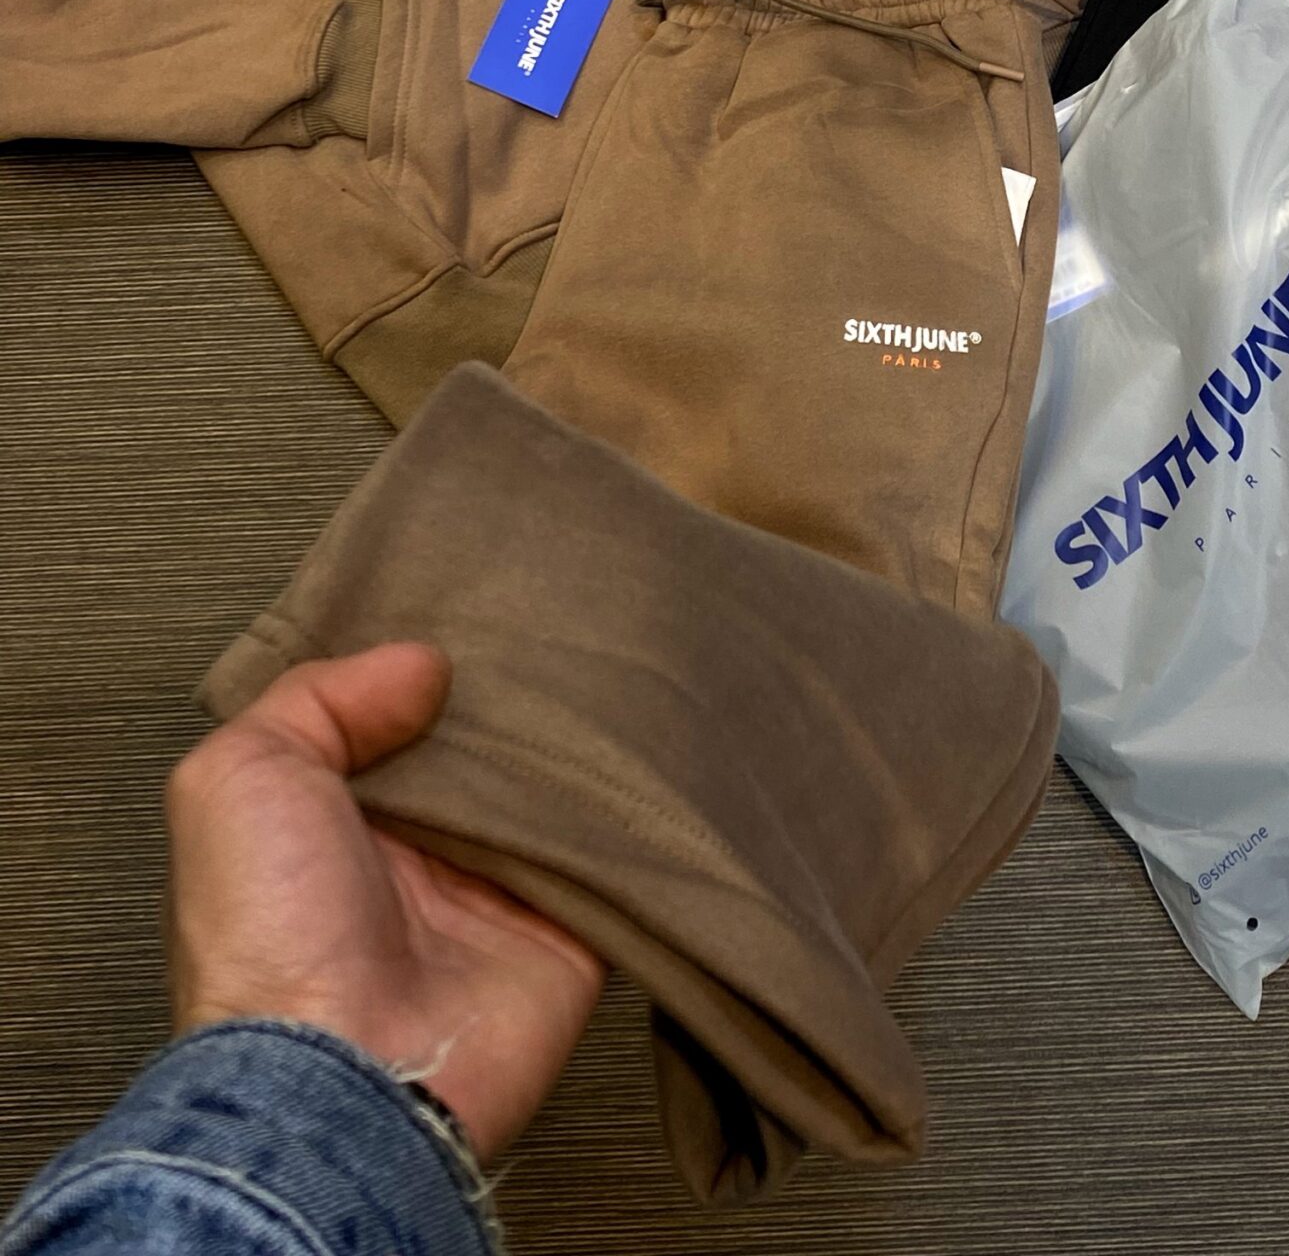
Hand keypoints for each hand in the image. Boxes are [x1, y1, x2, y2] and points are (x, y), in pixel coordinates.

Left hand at [167, 641, 602, 1161]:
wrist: (342, 1080)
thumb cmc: (268, 941)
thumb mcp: (241, 777)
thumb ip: (319, 699)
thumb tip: (420, 669)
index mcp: (343, 819)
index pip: (402, 720)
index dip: (433, 667)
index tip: (480, 607)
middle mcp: (423, 856)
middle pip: (492, 751)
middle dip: (520, 698)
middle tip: (557, 630)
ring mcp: (498, 896)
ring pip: (559, 794)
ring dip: (583, 747)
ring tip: (613, 671)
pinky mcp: (569, 934)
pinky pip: (618, 858)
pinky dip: (634, 815)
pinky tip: (649, 752)